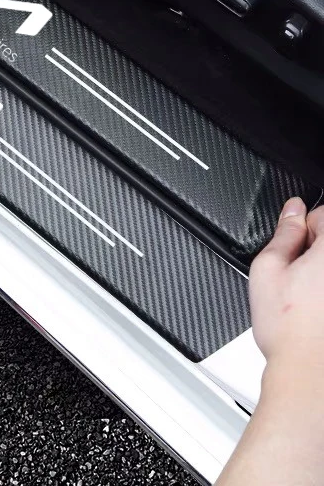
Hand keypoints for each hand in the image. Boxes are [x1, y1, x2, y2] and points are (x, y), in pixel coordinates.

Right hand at [250, 197, 323, 367]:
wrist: (310, 376)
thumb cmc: (288, 330)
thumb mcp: (268, 269)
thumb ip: (284, 233)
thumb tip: (293, 210)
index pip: (322, 214)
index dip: (303, 230)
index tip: (294, 250)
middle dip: (316, 253)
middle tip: (299, 279)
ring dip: (322, 277)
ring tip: (312, 301)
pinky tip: (320, 314)